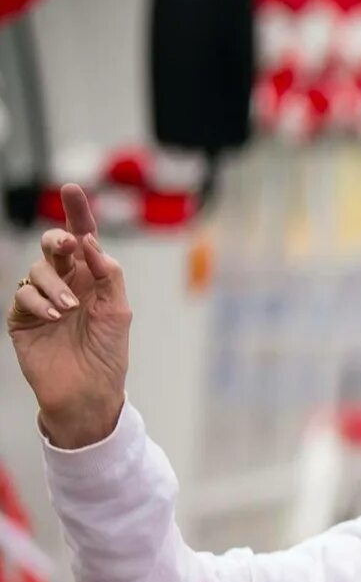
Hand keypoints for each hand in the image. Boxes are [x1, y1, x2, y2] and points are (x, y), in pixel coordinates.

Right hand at [8, 186, 131, 448]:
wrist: (89, 393)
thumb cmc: (108, 354)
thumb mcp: (118, 311)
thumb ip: (109, 274)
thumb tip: (92, 243)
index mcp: (90, 278)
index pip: (81, 238)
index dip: (77, 212)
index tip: (72, 188)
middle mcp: (64, 283)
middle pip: (52, 245)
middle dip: (56, 240)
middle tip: (65, 247)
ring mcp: (41, 299)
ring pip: (37, 270)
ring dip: (54, 285)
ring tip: (71, 309)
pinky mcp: (22, 317)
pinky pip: (23, 295)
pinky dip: (40, 302)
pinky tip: (56, 318)